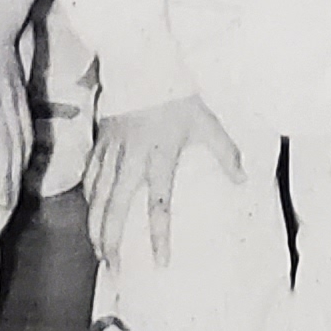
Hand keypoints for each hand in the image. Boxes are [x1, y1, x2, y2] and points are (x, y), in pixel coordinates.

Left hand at [0, 0, 33, 193]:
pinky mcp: (20, 96)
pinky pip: (27, 129)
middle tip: (3, 203)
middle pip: (1, 138)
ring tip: (13, 198)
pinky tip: (24, 171)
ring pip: (19, 138)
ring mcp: (8, 97)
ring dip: (17, 169)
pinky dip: (27, 152)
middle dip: (4, 172)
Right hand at [85, 94, 242, 265]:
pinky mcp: (100, 140)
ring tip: (98, 251)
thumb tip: (242, 180)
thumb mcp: (206, 122)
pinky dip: (88, 197)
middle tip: (113, 269)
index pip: (158, 206)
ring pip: (96, 197)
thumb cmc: (176, 94)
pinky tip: (90, 211)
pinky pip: (89, 174)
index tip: (160, 263)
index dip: (158, 237)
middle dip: (110, 243)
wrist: (141, 62)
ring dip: (95, 226)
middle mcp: (131, 160)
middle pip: (114, 210)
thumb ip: (224, 153)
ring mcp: (111, 151)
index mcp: (159, 158)